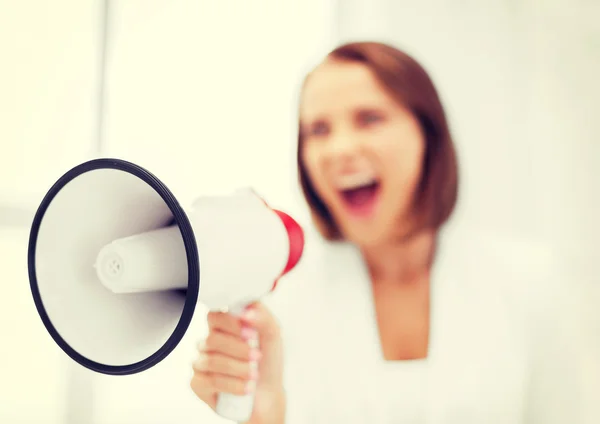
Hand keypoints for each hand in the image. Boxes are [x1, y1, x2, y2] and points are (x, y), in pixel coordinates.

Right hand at [190, 302, 284, 423]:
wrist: (268, 393)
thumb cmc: (267, 361)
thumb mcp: (272, 334)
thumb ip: (262, 316)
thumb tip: (246, 312)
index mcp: (223, 327)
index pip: (214, 316)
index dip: (231, 324)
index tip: (251, 334)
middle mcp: (208, 342)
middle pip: (212, 339)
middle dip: (239, 350)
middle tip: (257, 357)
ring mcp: (201, 362)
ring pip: (212, 361)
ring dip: (238, 368)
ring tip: (254, 374)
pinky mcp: (198, 384)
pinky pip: (210, 381)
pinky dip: (233, 385)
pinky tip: (246, 388)